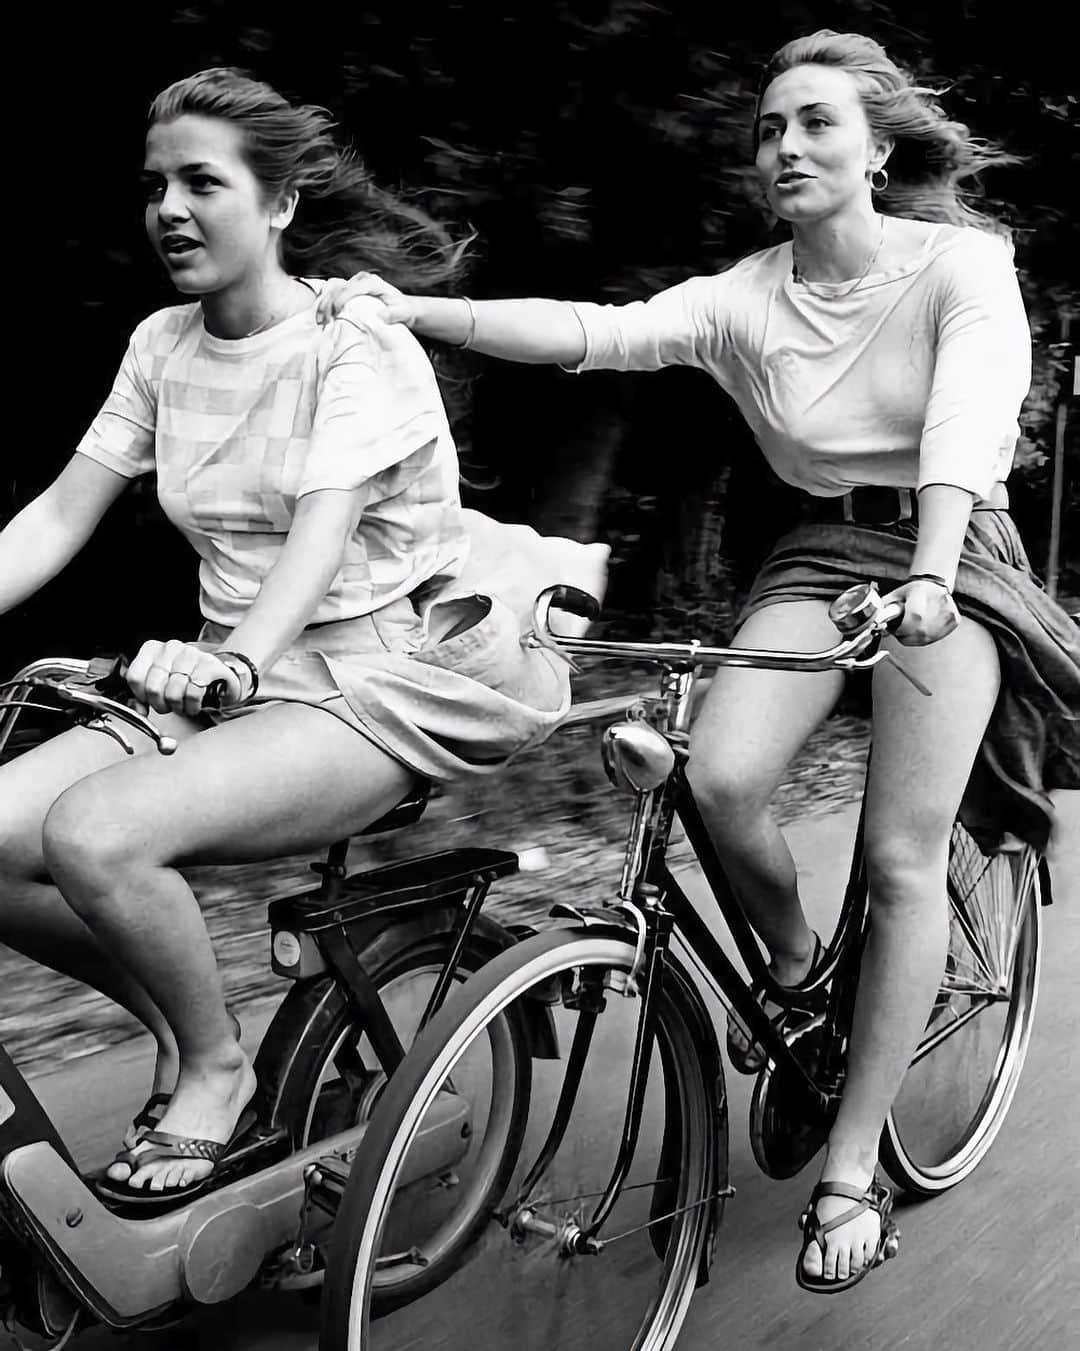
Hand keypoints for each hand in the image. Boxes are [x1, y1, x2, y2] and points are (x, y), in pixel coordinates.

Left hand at [125, 639, 244, 716]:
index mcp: (153, 649)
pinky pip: (193, 692)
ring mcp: (191, 654)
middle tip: (170, 706)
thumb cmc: (187, 681)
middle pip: (153, 687)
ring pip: (173, 692)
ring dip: (179, 706)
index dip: (141, 696)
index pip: (134, 677)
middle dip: (161, 704)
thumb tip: (138, 709)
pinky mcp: (209, 664)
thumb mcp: (161, 685)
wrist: (220, 677)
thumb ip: (143, 695)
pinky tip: (195, 703)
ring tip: (184, 704)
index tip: (149, 701)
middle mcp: (171, 647)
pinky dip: (193, 705)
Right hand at [315, 272, 416, 327]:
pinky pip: (331, 292)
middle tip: (322, 322)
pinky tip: (321, 317)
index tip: (334, 314)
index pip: (351, 288)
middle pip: (337, 287)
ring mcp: (353, 284)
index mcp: (372, 282)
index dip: (340, 300)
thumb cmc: (403, 310)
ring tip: (319, 321)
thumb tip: (380, 316)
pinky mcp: (348, 290)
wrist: (402, 307)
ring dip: (322, 303)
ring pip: (331, 288)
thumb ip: (393, 314)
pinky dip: (324, 303)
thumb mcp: (402, 313)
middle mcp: (360, 280)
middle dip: (327, 304)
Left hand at [885, 578, 959, 646]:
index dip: (901, 629)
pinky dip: (924, 638)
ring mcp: (949, 612)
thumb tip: (876, 625)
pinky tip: (921, 628)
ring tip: (911, 627)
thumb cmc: (913, 591)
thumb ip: (883, 610)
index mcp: (922, 592)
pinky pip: (934, 638)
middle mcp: (939, 601)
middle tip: (901, 629)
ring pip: (926, 638)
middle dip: (905, 635)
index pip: (914, 618)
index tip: (895, 629)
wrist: (934, 586)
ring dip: (914, 638)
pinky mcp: (954, 620)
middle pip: (919, 631)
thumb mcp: (895, 595)